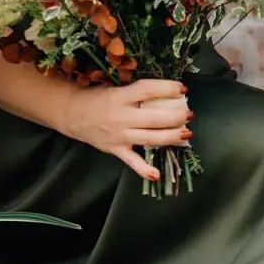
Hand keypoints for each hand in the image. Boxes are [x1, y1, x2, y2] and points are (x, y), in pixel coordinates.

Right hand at [57, 79, 192, 181]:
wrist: (74, 114)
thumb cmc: (101, 98)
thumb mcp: (118, 89)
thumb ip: (140, 92)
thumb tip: (170, 93)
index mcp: (121, 96)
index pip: (148, 90)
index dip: (167, 89)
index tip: (182, 89)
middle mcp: (121, 117)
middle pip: (154, 118)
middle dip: (176, 117)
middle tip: (189, 114)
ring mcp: (119, 135)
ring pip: (150, 138)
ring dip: (171, 136)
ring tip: (186, 133)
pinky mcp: (116, 149)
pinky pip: (132, 161)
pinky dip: (144, 169)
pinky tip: (157, 174)